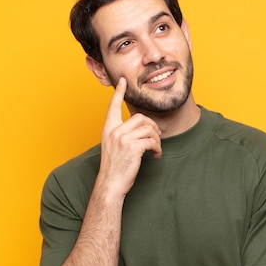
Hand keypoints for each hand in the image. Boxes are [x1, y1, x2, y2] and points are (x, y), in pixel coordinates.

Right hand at [98, 77, 161, 197]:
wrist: (110, 185)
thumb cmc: (114, 168)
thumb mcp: (113, 147)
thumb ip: (121, 135)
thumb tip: (140, 129)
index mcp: (108, 129)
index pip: (113, 106)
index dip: (118, 92)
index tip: (123, 81)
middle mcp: (114, 131)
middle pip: (140, 118)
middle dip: (152, 126)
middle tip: (156, 138)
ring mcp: (122, 139)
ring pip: (148, 129)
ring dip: (156, 139)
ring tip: (155, 149)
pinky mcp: (132, 147)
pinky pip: (151, 141)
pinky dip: (157, 148)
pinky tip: (155, 156)